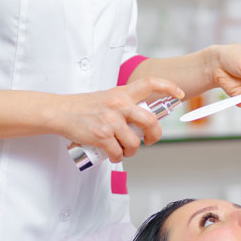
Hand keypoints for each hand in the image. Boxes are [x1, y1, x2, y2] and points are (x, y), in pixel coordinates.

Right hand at [54, 77, 184, 163]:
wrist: (61, 112)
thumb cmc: (84, 106)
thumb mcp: (108, 97)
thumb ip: (124, 104)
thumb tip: (141, 122)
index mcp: (122, 92)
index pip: (150, 83)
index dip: (169, 87)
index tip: (179, 95)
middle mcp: (119, 105)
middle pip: (150, 122)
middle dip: (154, 135)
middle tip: (150, 140)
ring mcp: (110, 121)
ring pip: (134, 143)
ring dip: (131, 151)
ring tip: (123, 149)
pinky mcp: (101, 136)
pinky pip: (118, 153)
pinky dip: (117, 157)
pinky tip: (112, 154)